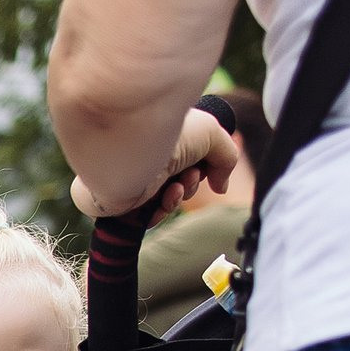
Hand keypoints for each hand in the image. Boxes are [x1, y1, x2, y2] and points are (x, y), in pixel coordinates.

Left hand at [70, 106, 237, 219]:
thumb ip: (227, 158)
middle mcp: (151, 157)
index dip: (204, 164)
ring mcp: (136, 178)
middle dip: (193, 182)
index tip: (204, 161)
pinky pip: (148, 217)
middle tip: (188, 174)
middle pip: (181, 181)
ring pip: (167, 200)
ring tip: (175, 186)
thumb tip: (220, 188)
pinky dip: (161, 211)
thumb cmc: (169, 134)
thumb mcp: (212, 134)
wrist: (131, 150)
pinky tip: (162, 199)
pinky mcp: (122, 201)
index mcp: (166, 137)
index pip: (191, 159)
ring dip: (180, 196)